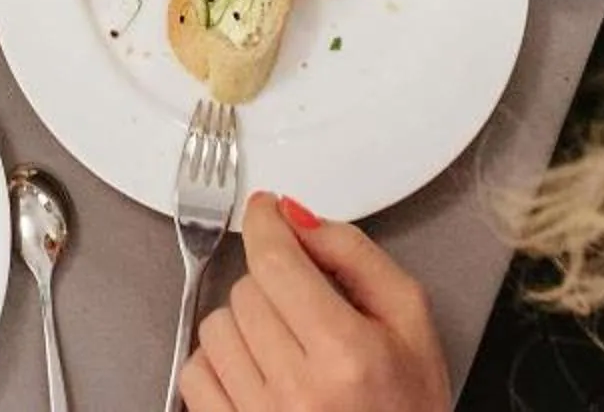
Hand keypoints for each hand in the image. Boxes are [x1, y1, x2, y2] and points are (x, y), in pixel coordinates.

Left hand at [180, 195, 451, 411]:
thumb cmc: (408, 407)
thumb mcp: (410, 322)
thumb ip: (356, 256)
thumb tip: (296, 218)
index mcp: (347, 354)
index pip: (274, 262)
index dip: (263, 224)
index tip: (263, 211)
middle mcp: (299, 391)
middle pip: (245, 290)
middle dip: (272, 285)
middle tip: (305, 309)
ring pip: (215, 327)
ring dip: (243, 325)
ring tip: (285, 347)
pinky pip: (193, 374)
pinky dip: (218, 365)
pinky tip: (256, 374)